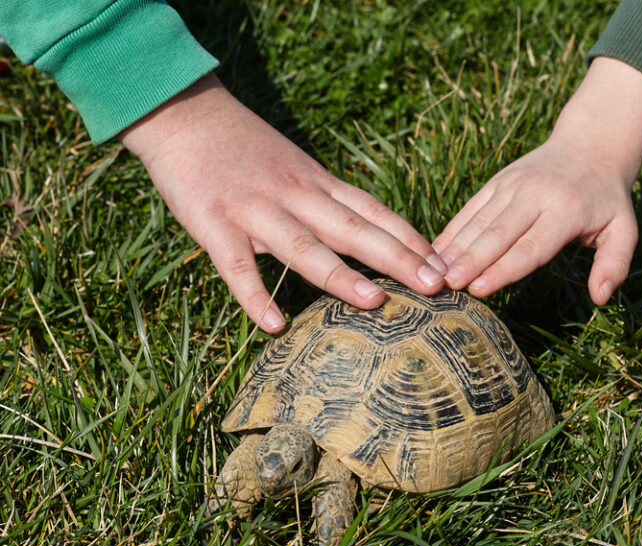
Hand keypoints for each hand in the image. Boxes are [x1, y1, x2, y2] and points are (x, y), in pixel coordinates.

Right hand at [119, 74, 445, 331]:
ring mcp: (255, 210)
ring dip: (340, 275)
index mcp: (318, 184)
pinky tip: (274, 324)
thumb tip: (368, 233)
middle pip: (354, 230)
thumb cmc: (244, 146)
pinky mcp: (214, 224)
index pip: (375, 213)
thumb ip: (329, 199)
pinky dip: (255, 295)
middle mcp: (296, 196)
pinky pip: (236, 265)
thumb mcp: (297, 166)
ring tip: (375, 302)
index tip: (444, 266)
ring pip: (304, 246)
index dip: (411, 240)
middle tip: (436, 286)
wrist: (184, 113)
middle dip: (398, 259)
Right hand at [433, 58, 641, 304]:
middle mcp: (534, 196)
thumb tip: (600, 297)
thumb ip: (615, 264)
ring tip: (434, 273)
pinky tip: (435, 251)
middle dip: (470, 261)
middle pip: (497, 235)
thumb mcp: (624, 229)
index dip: (503, 270)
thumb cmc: (606, 198)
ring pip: (478, 222)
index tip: (478, 289)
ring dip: (455, 249)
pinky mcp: (497, 182)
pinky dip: (452, 231)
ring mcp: (512, 185)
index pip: (530, 247)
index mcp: (566, 211)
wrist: (591, 144)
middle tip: (447, 285)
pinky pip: (471, 209)